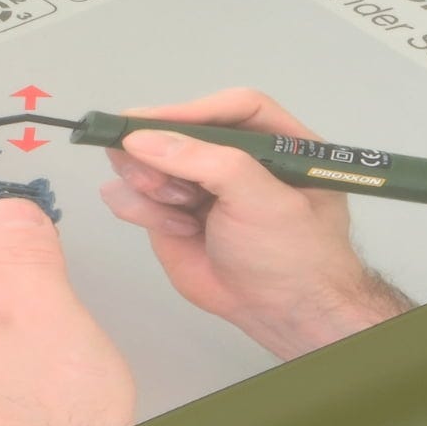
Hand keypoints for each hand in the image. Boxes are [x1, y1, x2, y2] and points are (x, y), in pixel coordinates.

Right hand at [99, 87, 412, 359]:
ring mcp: (198, 188)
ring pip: (146, 160)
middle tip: (150, 174)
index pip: (228, 109)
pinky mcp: (170, 217)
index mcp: (273, 143)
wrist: (281, 315)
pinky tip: (173, 227)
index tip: (151, 123)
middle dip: (158, 149)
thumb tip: (142, 139)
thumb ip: (205, 160)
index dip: (190, 111)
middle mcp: (233, 160)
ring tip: (175, 210)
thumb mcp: (260, 198)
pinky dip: (138, 208)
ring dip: (148, 180)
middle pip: (178, 132)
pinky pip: (134, 196)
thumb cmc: (293, 256)